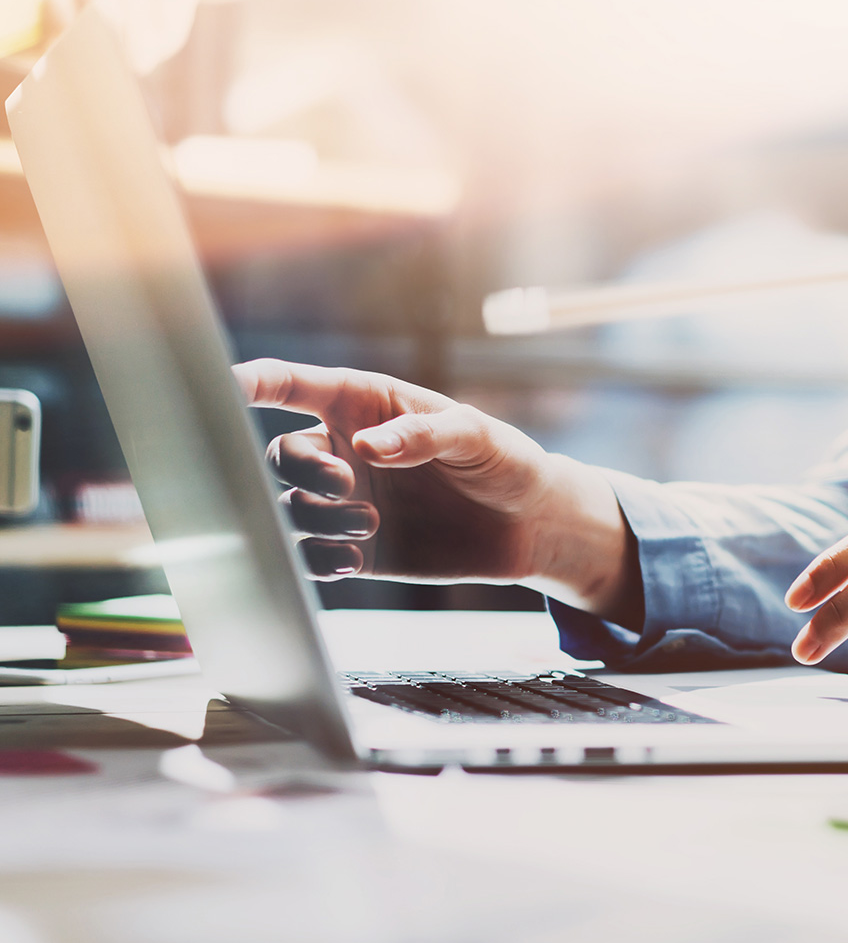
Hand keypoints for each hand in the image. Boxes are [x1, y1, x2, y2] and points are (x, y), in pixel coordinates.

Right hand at [232, 359, 633, 611]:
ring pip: (290, 507)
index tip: (222, 386)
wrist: (529, 524)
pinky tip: (349, 560)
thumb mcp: (475, 435)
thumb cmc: (503, 461)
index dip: (250, 382)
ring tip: (369, 524)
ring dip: (317, 516)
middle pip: (279, 455)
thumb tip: (367, 448)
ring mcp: (346, 501)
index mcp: (364, 405)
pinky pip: (310, 556)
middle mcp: (343, 449)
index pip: (291, 385)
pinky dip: (317, 560)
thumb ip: (423, 434)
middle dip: (301, 468)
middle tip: (345, 483)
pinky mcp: (356, 549)